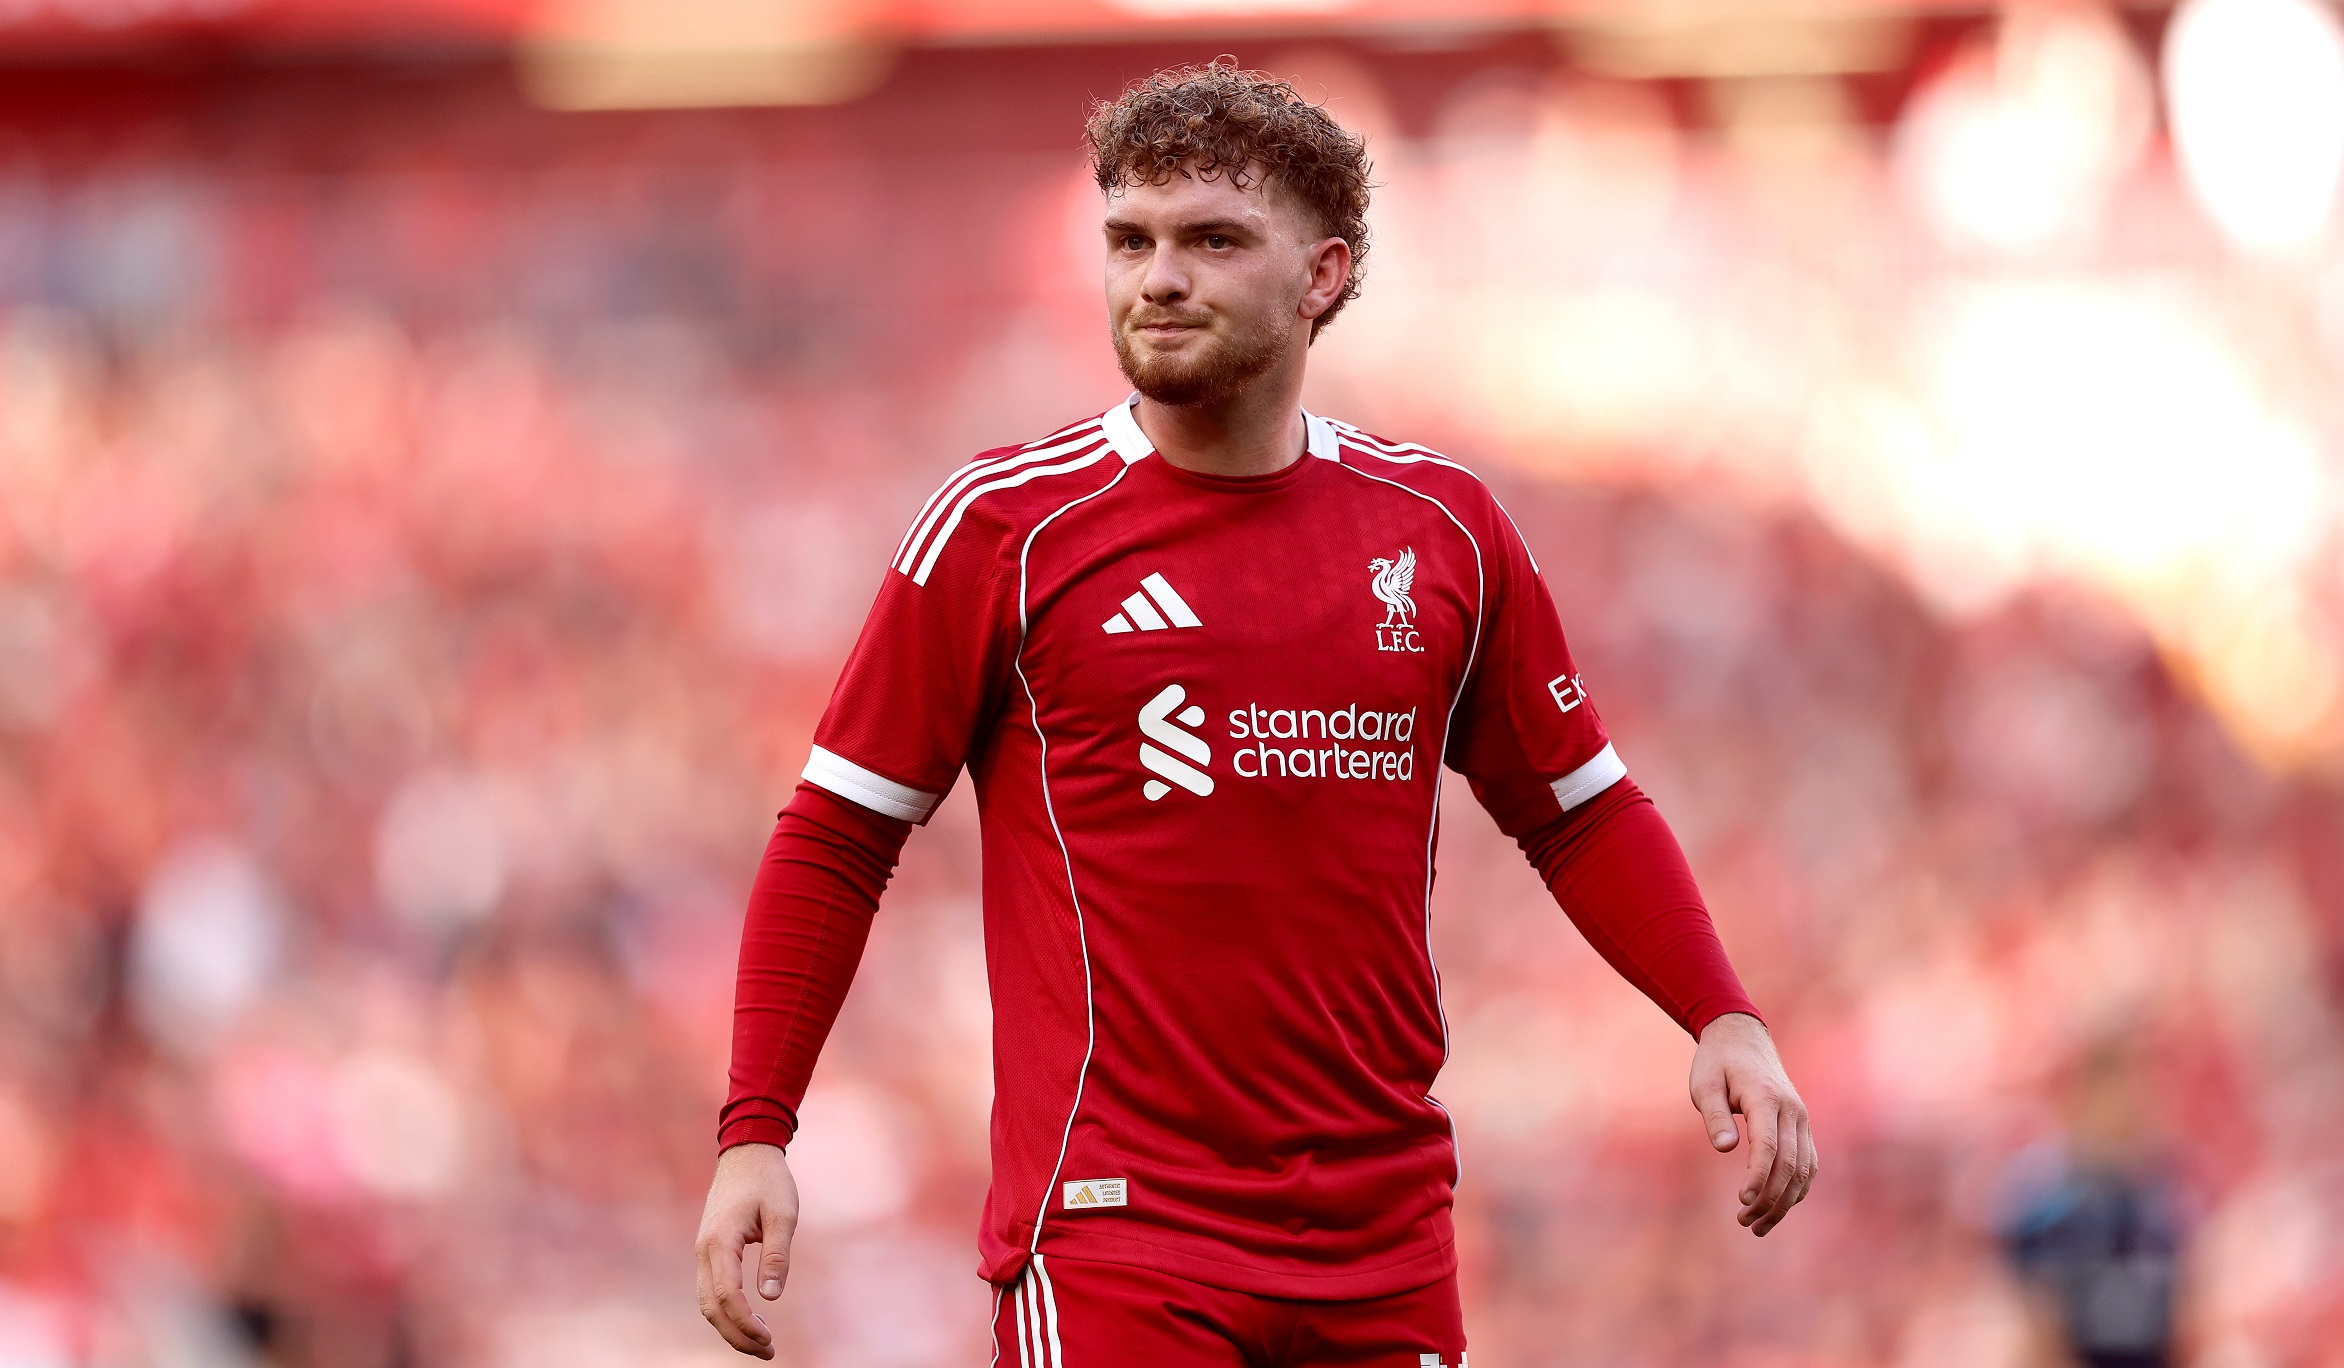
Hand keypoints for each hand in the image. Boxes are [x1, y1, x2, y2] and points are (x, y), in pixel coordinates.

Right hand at [695, 1142, 799, 1358]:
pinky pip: (711, 1289)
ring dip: (730, 1326)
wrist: (747, 1151)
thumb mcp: (782, 1215)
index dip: (745, 1323)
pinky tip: (750, 1319)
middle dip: (736, 1335)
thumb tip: (771, 1297)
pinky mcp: (710, 1250)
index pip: (726, 1295)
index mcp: (720, 1241)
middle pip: (710, 1307)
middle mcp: (704, 1250)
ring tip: (761, 1343)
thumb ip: (776, 1255)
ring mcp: (704, 1250)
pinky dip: (726, 1310)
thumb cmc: (769, 1180)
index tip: (769, 1339)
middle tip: (767, 1352)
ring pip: (706, 1302)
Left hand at [1689, 1013, 1816, 1235]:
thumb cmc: (1718, 1062)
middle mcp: (1792, 1110)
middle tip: (1744, 1222)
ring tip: (1756, 1224)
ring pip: (1804, 1169)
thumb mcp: (1704, 1084)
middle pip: (1791, 1165)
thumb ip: (1715, 1116)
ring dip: (1784, 1201)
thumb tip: (1725, 1149)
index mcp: (1767, 1099)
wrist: (1743, 1037)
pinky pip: (1807, 1163)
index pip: (1769, 1147)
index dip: (1757, 1178)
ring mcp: (1801, 1118)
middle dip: (1770, 1199)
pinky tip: (1776, 1206)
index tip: (1741, 1201)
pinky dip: (1796, 1188)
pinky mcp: (1802, 1125)